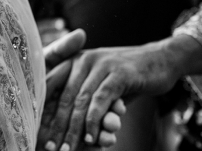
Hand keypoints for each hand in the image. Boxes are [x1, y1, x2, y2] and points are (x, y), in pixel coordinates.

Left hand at [42, 40, 186, 150]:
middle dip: (57, 126)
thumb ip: (87, 101)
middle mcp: (83, 59)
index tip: (39, 133)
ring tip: (68, 149)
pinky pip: (101, 100)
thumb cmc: (128, 75)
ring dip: (74, 129)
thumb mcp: (101, 83)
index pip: (51, 84)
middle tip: (52, 148)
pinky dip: (95, 121)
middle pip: (64, 98)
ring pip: (81, 102)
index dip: (43, 109)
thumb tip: (71, 129)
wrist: (162, 59)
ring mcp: (100, 65)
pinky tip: (93, 139)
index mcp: (73, 60)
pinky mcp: (118, 73)